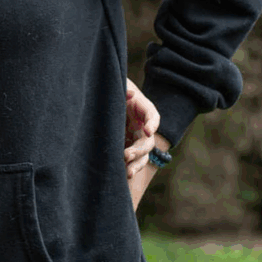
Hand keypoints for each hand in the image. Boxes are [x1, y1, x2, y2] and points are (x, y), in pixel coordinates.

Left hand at [122, 79, 167, 210]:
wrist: (109, 98)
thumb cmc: (117, 90)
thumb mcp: (121, 87)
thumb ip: (125, 90)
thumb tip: (130, 93)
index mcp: (144, 110)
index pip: (153, 117)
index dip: (152, 124)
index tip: (147, 131)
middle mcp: (143, 127)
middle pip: (147, 142)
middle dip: (138, 150)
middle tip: (126, 155)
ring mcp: (136, 138)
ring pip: (142, 156)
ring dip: (136, 165)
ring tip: (127, 174)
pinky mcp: (127, 146)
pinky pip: (130, 159)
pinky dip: (127, 166)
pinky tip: (119, 174)